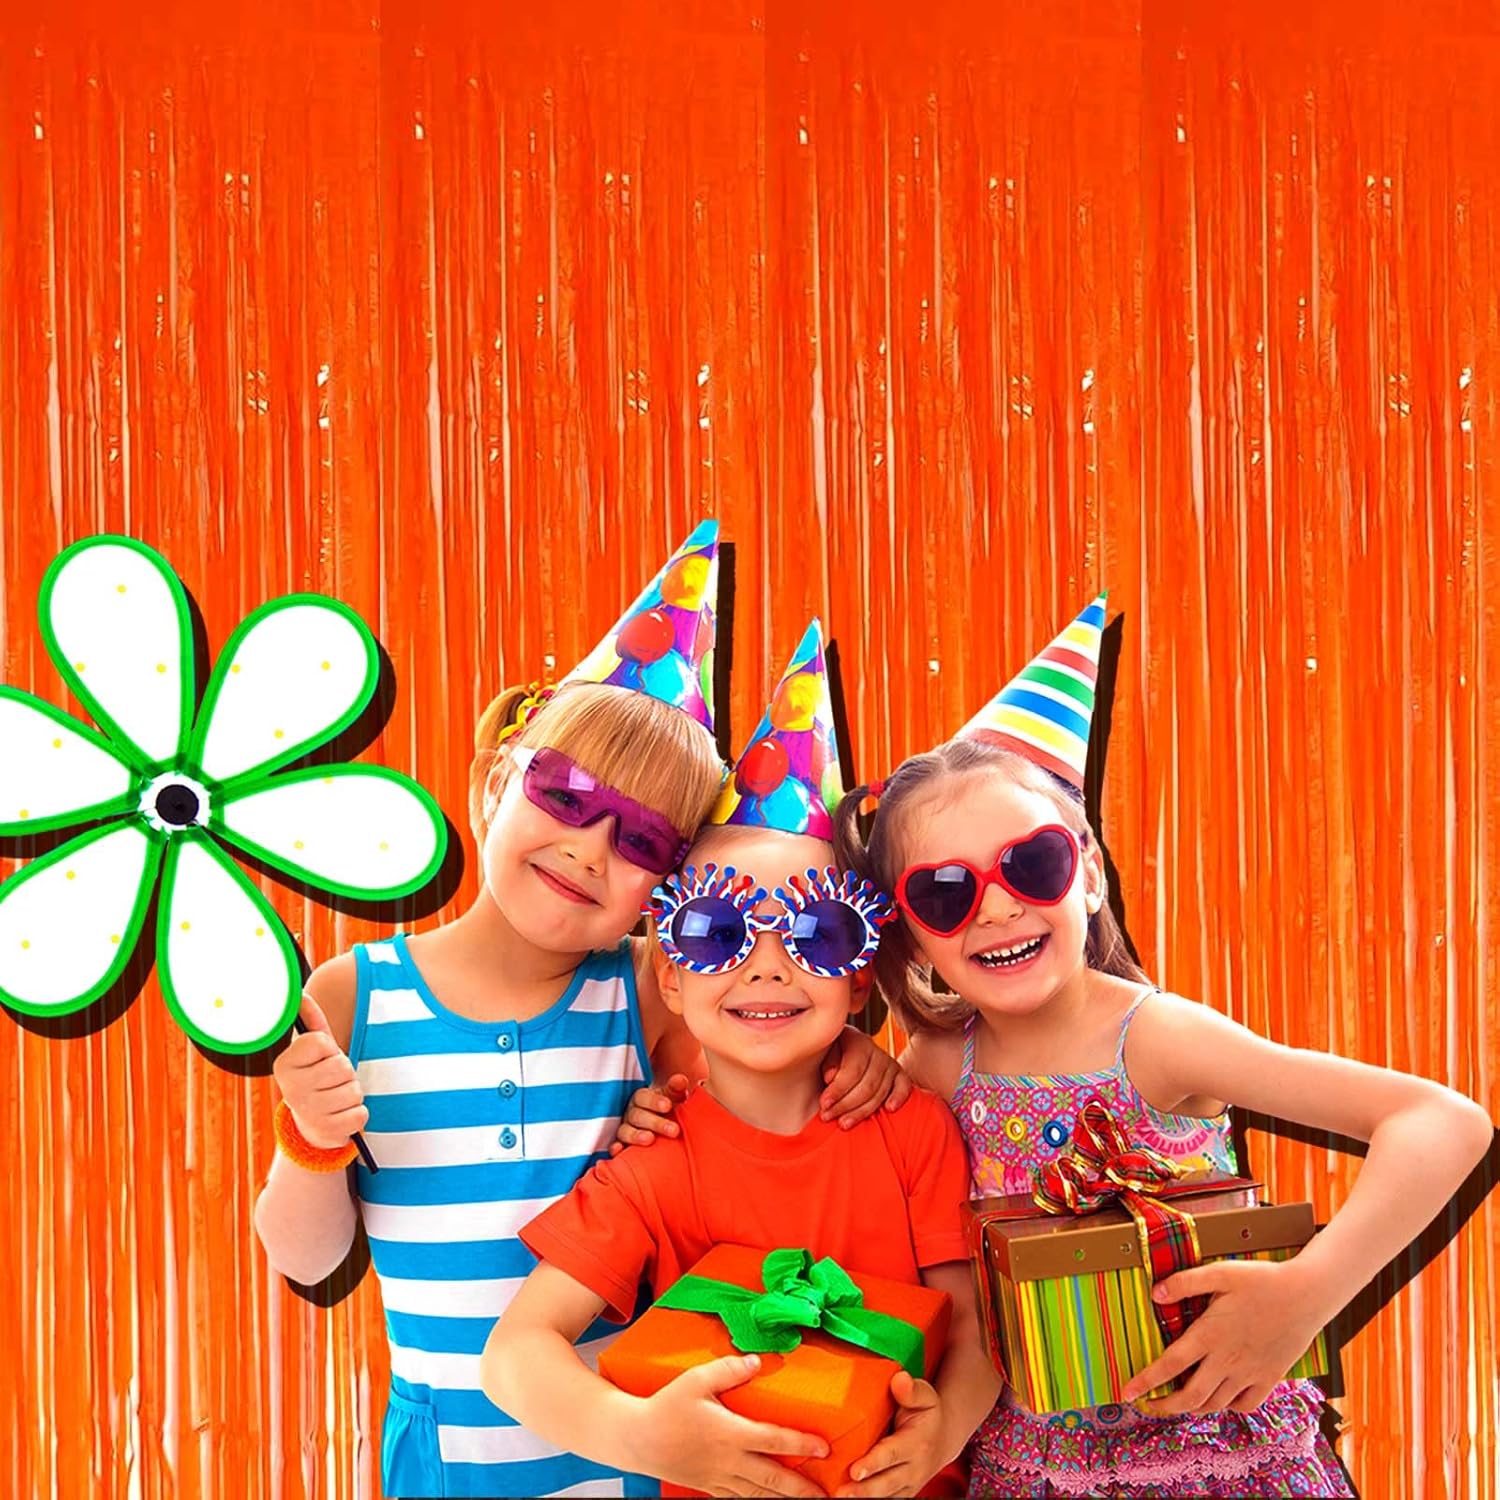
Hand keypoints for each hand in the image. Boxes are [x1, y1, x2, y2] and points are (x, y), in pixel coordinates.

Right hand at [273, 995, 366, 1149]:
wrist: (312, 1127)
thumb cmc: (317, 1078)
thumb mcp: (313, 1052)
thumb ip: (311, 1022)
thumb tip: (301, 995)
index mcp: (284, 1065)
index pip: (321, 1041)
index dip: (329, 1048)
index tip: (322, 1058)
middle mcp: (290, 1090)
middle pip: (341, 1065)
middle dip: (345, 1072)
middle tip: (332, 1081)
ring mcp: (308, 1113)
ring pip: (353, 1090)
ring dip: (352, 1093)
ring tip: (337, 1097)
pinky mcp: (326, 1133)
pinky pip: (361, 1114)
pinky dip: (357, 1114)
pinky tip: (342, 1116)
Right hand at [609, 1073, 691, 1155]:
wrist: (662, 1125)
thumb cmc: (667, 1109)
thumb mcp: (672, 1097)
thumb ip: (676, 1088)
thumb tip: (681, 1080)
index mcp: (641, 1099)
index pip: (643, 1097)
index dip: (654, 1101)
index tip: (668, 1106)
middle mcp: (630, 1113)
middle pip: (637, 1115)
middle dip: (655, 1122)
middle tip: (674, 1130)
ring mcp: (624, 1129)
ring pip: (625, 1131)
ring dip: (636, 1135)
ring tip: (650, 1139)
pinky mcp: (622, 1146)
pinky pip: (615, 1147)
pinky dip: (615, 1149)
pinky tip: (618, 1150)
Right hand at [634, 1353, 829, 1496]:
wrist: (636, 1439)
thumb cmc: (665, 1406)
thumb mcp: (696, 1379)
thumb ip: (728, 1369)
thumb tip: (757, 1362)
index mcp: (729, 1432)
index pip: (773, 1439)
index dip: (801, 1444)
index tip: (824, 1448)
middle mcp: (728, 1460)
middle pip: (772, 1478)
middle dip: (801, 1488)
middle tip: (825, 1494)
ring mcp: (718, 1478)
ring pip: (758, 1495)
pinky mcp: (708, 1487)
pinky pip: (739, 1499)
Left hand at [820, 1029, 912, 1127]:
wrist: (842, 1051)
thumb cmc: (829, 1053)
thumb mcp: (824, 1050)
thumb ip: (828, 1061)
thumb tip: (831, 1078)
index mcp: (857, 1040)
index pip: (853, 1069)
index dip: (838, 1090)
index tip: (823, 1105)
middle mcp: (876, 1050)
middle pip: (867, 1085)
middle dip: (845, 1104)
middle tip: (827, 1117)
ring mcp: (890, 1063)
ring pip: (880, 1092)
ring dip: (862, 1111)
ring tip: (843, 1123)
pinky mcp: (899, 1075)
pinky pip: (904, 1086)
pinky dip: (898, 1097)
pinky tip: (889, 1109)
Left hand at [834, 1370, 946, 1496]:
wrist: (944, 1437)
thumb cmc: (927, 1412)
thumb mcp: (925, 1395)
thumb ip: (911, 1390)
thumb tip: (899, 1380)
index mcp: (917, 1443)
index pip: (892, 1454)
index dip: (873, 1463)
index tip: (855, 1471)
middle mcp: (914, 1468)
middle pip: (886, 1483)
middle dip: (863, 1490)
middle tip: (841, 1493)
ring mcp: (909, 1484)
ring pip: (886, 1496)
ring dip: (863, 1498)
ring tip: (840, 1498)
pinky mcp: (902, 1493)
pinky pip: (886, 1499)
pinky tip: (848, 1499)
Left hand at [1120, 1258, 1326, 1415]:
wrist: (1307, 1295)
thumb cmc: (1261, 1280)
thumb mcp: (1220, 1272)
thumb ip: (1185, 1282)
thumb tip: (1154, 1294)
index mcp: (1210, 1334)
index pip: (1170, 1365)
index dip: (1146, 1381)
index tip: (1127, 1392)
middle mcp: (1228, 1360)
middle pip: (1190, 1396)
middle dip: (1164, 1406)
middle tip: (1147, 1406)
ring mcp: (1250, 1373)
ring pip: (1215, 1404)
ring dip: (1191, 1408)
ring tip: (1176, 1403)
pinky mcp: (1269, 1378)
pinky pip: (1244, 1405)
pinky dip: (1227, 1408)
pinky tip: (1218, 1398)